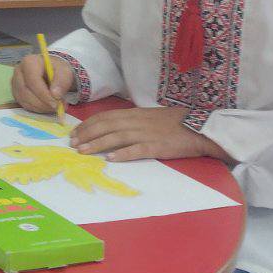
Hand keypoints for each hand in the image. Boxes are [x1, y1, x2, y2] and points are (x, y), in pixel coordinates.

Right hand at [10, 53, 74, 115]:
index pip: (32, 81)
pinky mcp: (16, 92)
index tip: (55, 103)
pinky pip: (24, 104)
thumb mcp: (64, 71)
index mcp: (29, 62)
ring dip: (40, 107)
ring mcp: (15, 83)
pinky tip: (47, 106)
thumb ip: (62, 81)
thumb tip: (55, 95)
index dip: (43, 94)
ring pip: (24, 100)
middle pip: (26, 92)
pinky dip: (37, 108)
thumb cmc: (56, 69)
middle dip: (42, 103)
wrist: (50, 70)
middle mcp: (18, 71)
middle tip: (57, 107)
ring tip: (55, 106)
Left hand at [72, 107, 229, 163]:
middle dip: (87, 134)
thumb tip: (112, 127)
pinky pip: (136, 150)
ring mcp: (146, 133)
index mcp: (134, 113)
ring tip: (82, 151)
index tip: (75, 132)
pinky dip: (122, 154)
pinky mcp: (157, 146)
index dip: (88, 124)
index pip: (105, 117)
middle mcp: (137, 121)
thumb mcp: (149, 117)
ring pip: (116, 137)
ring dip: (97, 144)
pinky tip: (110, 158)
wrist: (199, 127)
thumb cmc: (174, 123)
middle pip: (106, 126)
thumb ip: (131, 121)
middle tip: (72, 143)